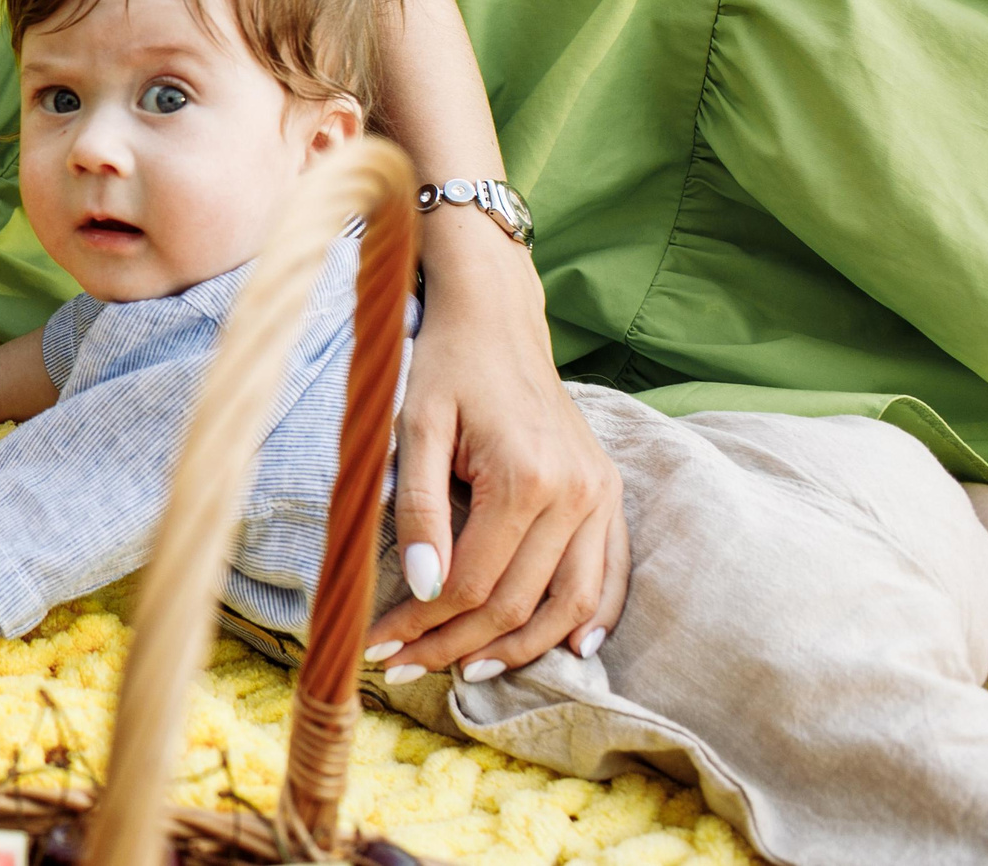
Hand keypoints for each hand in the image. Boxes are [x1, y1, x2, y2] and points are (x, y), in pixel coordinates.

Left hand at [365, 234, 627, 677]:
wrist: (496, 318)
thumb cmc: (446, 366)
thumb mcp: (414, 428)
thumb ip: (419, 508)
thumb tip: (423, 588)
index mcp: (526, 478)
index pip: (474, 583)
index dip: (423, 624)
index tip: (378, 644)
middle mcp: (576, 494)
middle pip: (518, 604)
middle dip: (456, 645)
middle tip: (403, 665)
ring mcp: (600, 495)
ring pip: (571, 605)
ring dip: (520, 649)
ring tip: (464, 670)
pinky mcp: (609, 492)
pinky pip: (609, 576)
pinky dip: (590, 619)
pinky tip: (567, 651)